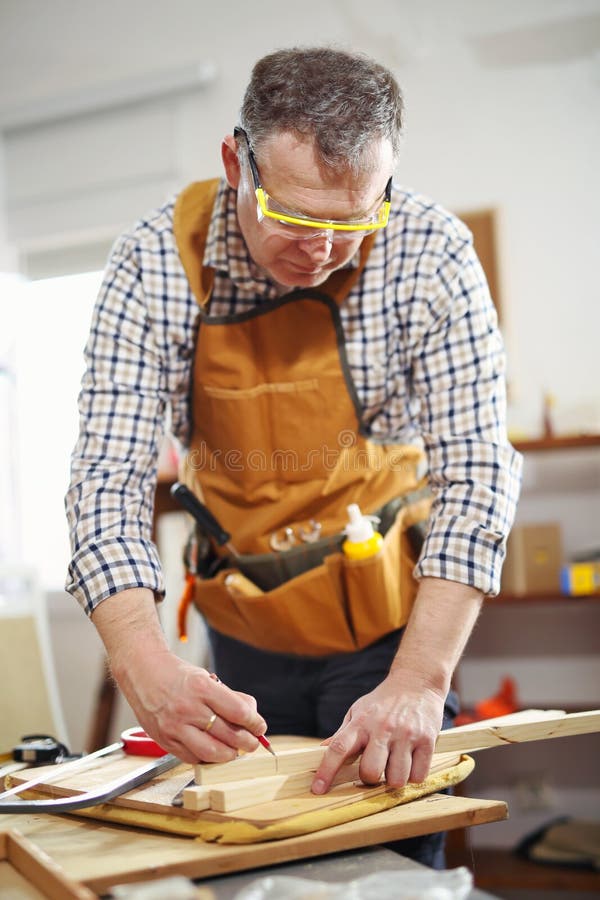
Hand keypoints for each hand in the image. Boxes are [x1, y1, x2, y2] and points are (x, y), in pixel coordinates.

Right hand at [117, 649, 266, 763]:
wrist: (142, 672)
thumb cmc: (176, 674)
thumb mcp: (205, 677)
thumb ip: (228, 697)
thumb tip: (251, 715)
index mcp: (202, 688)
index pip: (239, 712)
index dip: (255, 723)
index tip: (260, 727)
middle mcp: (188, 709)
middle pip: (229, 735)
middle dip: (247, 743)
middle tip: (253, 743)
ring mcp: (175, 727)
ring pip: (212, 752)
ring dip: (229, 755)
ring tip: (235, 751)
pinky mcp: (165, 740)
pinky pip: (192, 757)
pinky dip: (207, 758)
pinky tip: (213, 751)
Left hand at [311, 672, 444, 793]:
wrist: (417, 681)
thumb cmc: (384, 701)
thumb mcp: (359, 710)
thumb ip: (343, 733)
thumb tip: (322, 750)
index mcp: (361, 722)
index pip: (338, 748)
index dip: (326, 771)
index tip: (317, 789)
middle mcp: (383, 728)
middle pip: (370, 772)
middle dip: (370, 778)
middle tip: (375, 769)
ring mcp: (406, 735)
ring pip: (396, 779)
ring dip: (394, 779)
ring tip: (395, 764)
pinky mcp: (427, 740)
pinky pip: (418, 776)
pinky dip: (413, 776)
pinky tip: (410, 762)